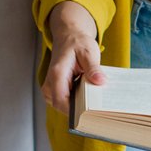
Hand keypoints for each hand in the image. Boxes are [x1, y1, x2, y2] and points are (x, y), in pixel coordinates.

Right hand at [42, 1, 106, 117]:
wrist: (68, 37)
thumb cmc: (77, 43)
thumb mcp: (88, 52)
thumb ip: (93, 68)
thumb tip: (100, 81)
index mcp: (56, 74)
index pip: (61, 102)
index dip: (75, 111)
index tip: (91, 114)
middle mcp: (50, 84)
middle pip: (63, 107)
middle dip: (81, 109)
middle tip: (98, 106)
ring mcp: (51, 89)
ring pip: (65, 107)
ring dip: (80, 105)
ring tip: (94, 97)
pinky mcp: (55, 91)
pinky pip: (66, 103)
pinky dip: (78, 101)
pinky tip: (88, 94)